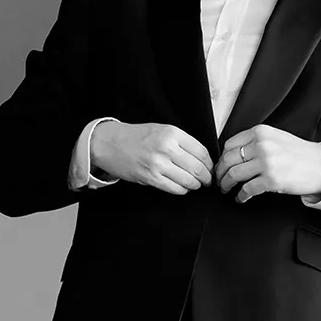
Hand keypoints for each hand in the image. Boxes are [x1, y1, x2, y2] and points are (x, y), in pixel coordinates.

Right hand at [90, 120, 213, 194]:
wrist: (110, 143)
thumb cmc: (136, 136)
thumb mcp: (161, 130)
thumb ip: (181, 141)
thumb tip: (201, 158)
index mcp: (172, 133)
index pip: (201, 152)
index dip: (210, 163)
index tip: (210, 168)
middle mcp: (166, 148)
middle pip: (197, 168)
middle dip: (206, 177)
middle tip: (207, 180)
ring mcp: (158, 164)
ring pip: (188, 180)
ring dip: (195, 185)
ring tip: (196, 185)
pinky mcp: (150, 177)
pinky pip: (174, 188)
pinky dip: (182, 190)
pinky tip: (182, 187)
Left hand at [216, 126, 320, 202]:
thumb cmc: (301, 154)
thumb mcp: (277, 138)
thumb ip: (256, 142)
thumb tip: (233, 154)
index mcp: (261, 132)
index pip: (229, 144)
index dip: (222, 158)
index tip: (221, 166)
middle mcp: (262, 145)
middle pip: (228, 160)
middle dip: (220, 173)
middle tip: (219, 180)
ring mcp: (266, 163)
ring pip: (233, 175)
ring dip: (226, 185)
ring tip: (226, 189)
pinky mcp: (271, 180)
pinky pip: (247, 190)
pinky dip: (241, 196)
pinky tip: (241, 198)